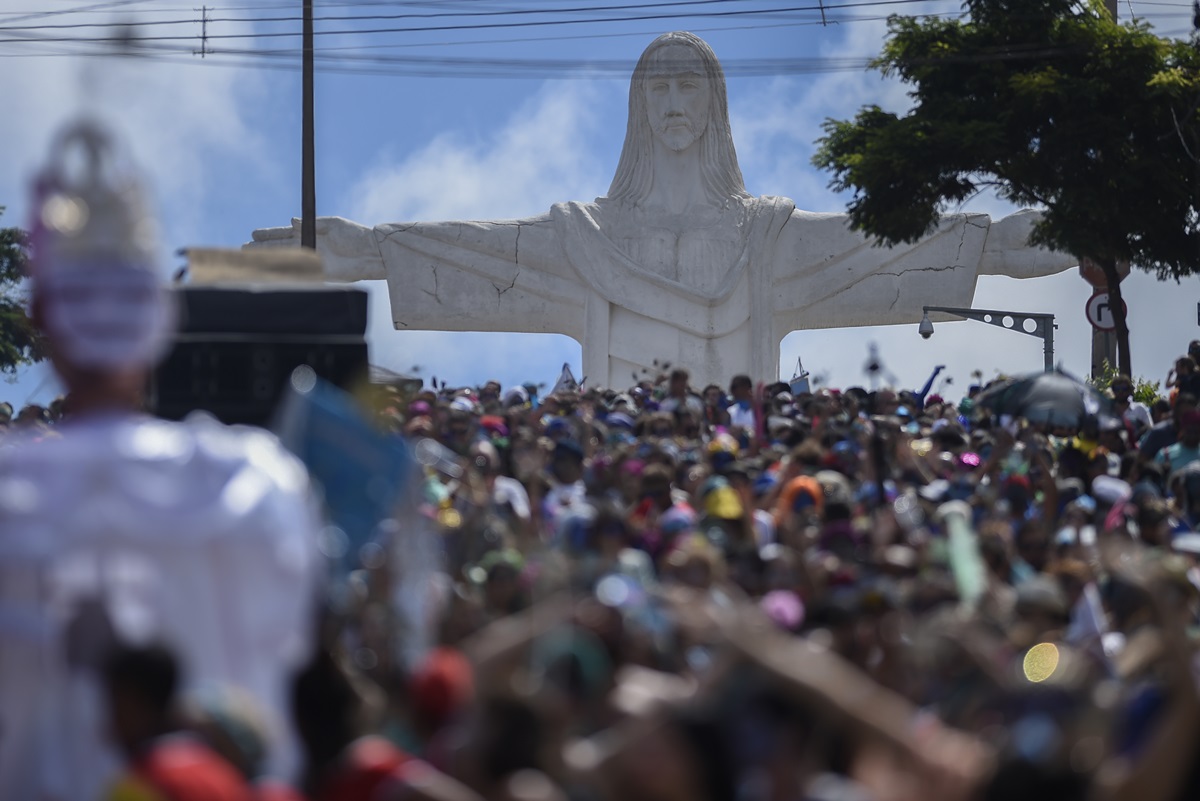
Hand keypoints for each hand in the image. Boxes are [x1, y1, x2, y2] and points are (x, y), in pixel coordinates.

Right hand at [247, 216, 385, 280]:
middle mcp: (310, 247)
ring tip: (252, 259)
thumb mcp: (334, 224)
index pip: (286, 233)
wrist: (371, 253)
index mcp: (312, 232)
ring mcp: (313, 261)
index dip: (270, 234)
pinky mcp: (319, 275)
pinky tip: (272, 272)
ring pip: (286, 260)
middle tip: (244, 248)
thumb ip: (313, 223)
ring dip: (270, 260)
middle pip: (281, 247)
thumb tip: (291, 220)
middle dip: (263, 248)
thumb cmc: (355, 235)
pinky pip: (299, 274)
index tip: (254, 234)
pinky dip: (285, 273)